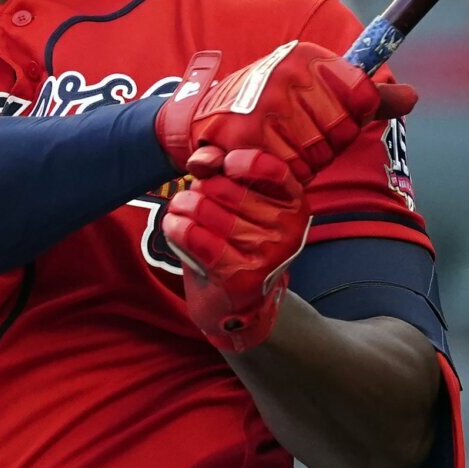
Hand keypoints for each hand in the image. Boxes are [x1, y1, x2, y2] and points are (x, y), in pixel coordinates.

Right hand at [153, 41, 416, 181]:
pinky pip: (288, 169)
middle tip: (297, 135)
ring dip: (301, 162)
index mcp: (309, 57)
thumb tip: (412, 96)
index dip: (349, 119)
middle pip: (341, 131)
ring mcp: (265, 102)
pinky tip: (266, 160)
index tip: (326, 117)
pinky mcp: (246, 134)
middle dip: (324, 144)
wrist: (204, 120)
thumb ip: (368, 98)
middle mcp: (287, 71)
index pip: (362, 98)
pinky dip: (281, 174)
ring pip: (315, 154)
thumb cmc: (274, 110)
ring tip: (279, 145)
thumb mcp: (319, 96)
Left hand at [162, 148, 309, 351]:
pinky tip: (174, 225)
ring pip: (207, 211)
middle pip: (226, 188)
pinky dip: (177, 227)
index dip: (239, 161)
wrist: (237, 306)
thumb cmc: (236, 244)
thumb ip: (222, 172)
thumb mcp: (238, 204)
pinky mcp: (242, 276)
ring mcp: (268, 254)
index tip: (222, 167)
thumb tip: (201, 160)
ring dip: (182, 207)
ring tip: (178, 210)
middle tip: (190, 198)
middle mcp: (288, 229)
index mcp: (294, 204)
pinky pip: (197, 238)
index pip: (271, 168)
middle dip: (199, 188)